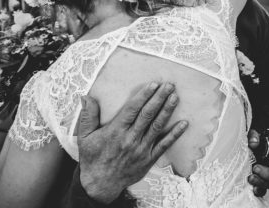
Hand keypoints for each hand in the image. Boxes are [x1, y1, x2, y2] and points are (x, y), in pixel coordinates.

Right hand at [78, 82, 187, 203]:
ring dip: (167, 111)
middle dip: (159, 98)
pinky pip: (164, 145)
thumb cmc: (93, 158)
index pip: (132, 109)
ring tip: (175, 97)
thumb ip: (87, 116)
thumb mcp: (84, 137)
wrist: (100, 185)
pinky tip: (184, 124)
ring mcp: (141, 149)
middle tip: (169, 85)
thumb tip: (85, 97)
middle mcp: (130, 139)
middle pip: (148, 115)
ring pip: (157, 126)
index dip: (144, 96)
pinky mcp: (149, 159)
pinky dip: (175, 134)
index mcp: (116, 131)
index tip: (153, 84)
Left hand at [247, 129, 268, 196]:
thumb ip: (253, 136)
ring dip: (261, 182)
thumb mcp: (252, 134)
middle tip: (256, 168)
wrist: (244, 148)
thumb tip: (254, 144)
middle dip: (267, 173)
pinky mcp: (260, 184)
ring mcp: (268, 177)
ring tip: (250, 177)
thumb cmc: (251, 140)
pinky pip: (263, 191)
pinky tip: (253, 188)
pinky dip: (259, 191)